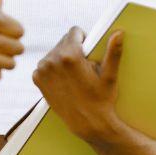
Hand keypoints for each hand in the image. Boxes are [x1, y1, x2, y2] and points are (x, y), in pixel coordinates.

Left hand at [33, 27, 124, 142]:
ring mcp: (42, 70)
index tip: (88, 51)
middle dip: (74, 48)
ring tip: (74, 74)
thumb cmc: (101, 99)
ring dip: (62, 58)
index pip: (74, 31)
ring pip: (54, 52)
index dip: (84, 38)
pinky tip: (63, 80)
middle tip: (84, 66)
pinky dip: (53, 69)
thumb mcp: (110, 75)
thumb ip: (113, 52)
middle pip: (63, 40)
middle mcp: (52, 60)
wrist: (86, 123)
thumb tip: (118, 33)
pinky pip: (45, 64)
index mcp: (70, 55)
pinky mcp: (37, 79)